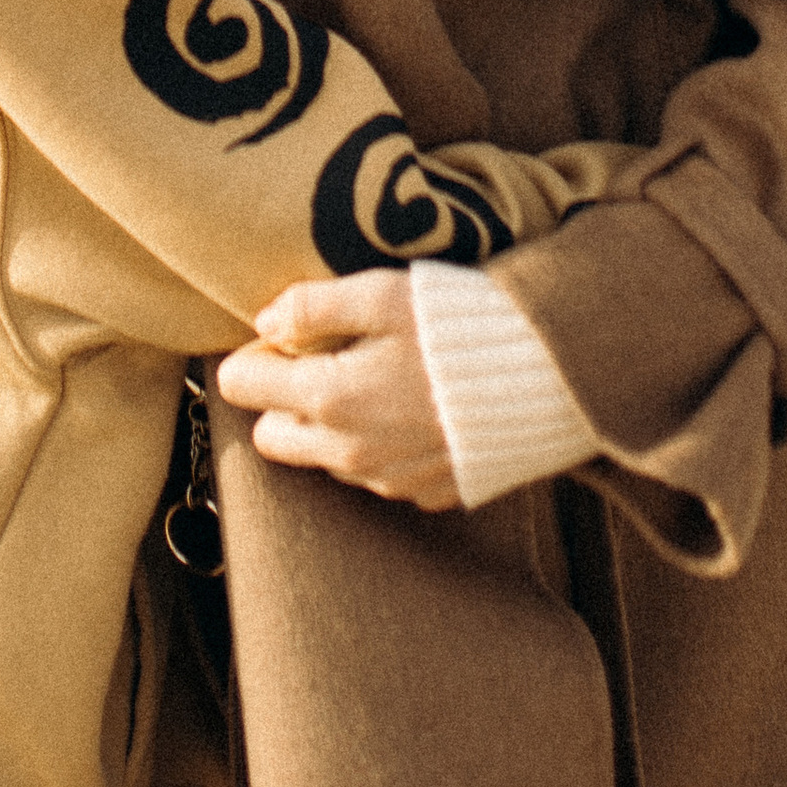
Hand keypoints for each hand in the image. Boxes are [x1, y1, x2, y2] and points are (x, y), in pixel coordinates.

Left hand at [212, 270, 461, 510]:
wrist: (547, 381)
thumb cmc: (462, 327)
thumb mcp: (383, 293)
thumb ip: (312, 305)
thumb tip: (265, 321)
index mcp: (329, 399)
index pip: (240, 386)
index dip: (255, 355)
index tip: (288, 337)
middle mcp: (349, 453)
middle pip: (270, 436)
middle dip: (283, 399)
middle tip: (326, 359)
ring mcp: (387, 480)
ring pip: (325, 457)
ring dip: (334, 424)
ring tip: (381, 378)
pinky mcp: (425, 493)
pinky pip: (377, 474)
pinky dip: (381, 444)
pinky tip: (415, 407)